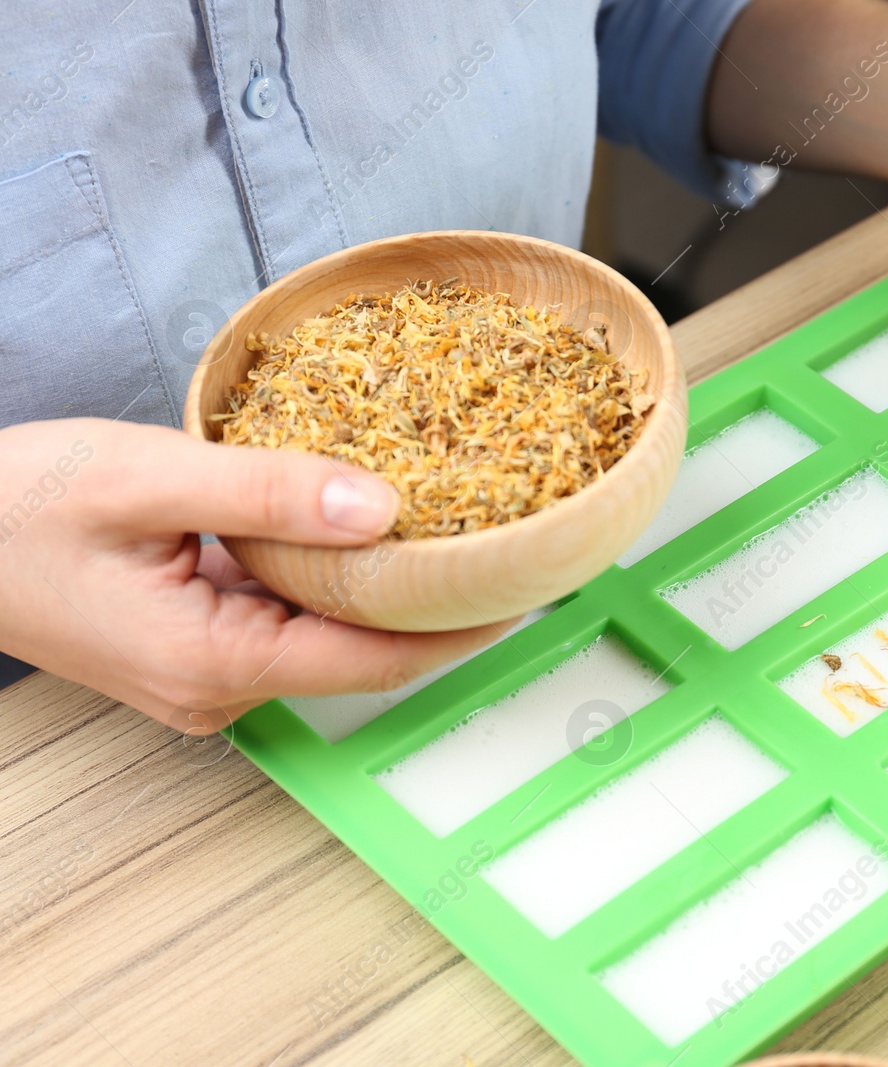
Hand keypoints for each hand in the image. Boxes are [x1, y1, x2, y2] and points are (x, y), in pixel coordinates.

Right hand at [0, 419, 500, 732]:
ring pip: (326, 634)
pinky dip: (330, 580)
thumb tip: (382, 509)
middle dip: (437, 603)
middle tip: (510, 542)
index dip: (461, 626)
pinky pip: (287, 620)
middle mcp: (217, 688)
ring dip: (385, 587)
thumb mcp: (142, 476)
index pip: (375, 659)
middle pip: (361, 651)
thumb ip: (266, 491)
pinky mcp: (198, 650)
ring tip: (462, 528)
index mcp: (211, 661)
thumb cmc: (12, 508)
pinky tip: (365, 529)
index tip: (528, 588)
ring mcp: (206, 677)